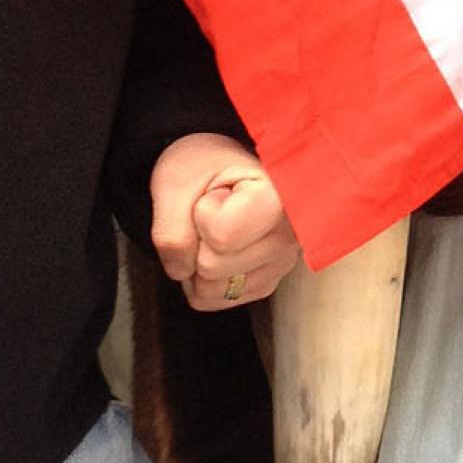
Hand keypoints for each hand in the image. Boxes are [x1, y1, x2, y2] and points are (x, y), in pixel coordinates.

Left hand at [150, 133, 299, 309]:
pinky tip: (219, 247)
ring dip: (198, 262)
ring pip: (212, 291)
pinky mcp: (268, 283)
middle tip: (212, 212)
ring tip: (216, 228)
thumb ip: (170, 230)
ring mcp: (282, 264)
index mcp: (281, 199)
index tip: (215, 194)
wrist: (223, 167)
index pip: (221, 236)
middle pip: (212, 268)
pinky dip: (205, 278)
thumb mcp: (176, 181)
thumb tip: (180, 271)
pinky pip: (217, 300)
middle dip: (196, 242)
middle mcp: (292, 237)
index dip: (201, 215)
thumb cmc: (206, 163)